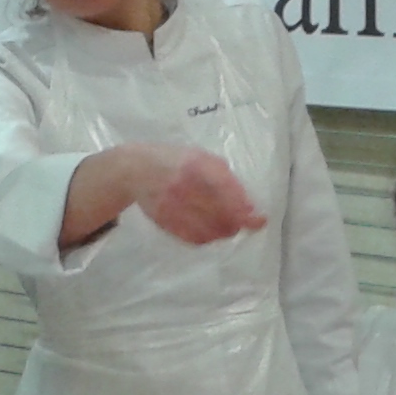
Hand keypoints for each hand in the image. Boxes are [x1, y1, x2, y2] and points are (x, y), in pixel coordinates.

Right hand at [138, 150, 265, 244]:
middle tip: (246, 222)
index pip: (225, 189)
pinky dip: (208, 237)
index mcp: (195, 164)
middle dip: (238, 222)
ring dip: (225, 231)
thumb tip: (248, 203)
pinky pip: (193, 237)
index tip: (259, 218)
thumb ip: (223, 176)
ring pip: (209, 230)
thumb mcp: (200, 156)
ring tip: (229, 225)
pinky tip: (212, 231)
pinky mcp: (164, 220)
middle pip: (219, 214)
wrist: (136, 169)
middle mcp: (182, 185)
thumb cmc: (175, 159)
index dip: (244, 208)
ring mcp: (171, 205)